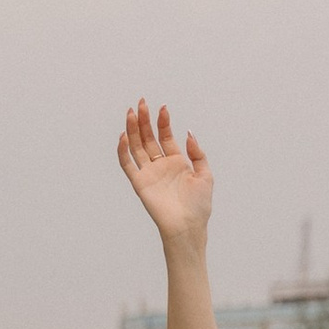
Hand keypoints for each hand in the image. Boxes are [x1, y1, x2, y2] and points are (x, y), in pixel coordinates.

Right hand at [117, 99, 212, 246]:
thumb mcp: (205, 174)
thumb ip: (197, 153)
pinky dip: (123, 151)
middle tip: (141, 102)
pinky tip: (124, 136)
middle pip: (148, 137)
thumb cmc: (199, 205)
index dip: (163, 121)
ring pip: (136, 146)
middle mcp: (160, 165)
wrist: (188, 226)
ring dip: (133, 130)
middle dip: (144, 120)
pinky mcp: (139, 183)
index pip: (165, 136)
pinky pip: (127, 164)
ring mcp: (149, 173)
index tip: (163, 107)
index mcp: (176, 161)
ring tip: (131, 113)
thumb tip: (188, 133)